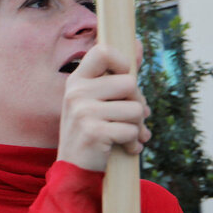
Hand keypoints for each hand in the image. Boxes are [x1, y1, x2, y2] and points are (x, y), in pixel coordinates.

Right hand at [58, 43, 150, 171]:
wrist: (74, 170)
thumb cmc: (91, 131)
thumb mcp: (98, 99)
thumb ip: (118, 73)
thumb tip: (137, 42)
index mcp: (77, 80)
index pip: (103, 51)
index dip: (123, 62)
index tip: (124, 78)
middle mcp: (76, 92)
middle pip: (129, 82)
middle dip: (137, 103)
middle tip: (128, 118)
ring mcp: (82, 112)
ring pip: (136, 109)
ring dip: (137, 126)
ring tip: (127, 135)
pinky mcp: (93, 132)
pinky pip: (131, 130)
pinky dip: (133, 143)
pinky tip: (124, 148)